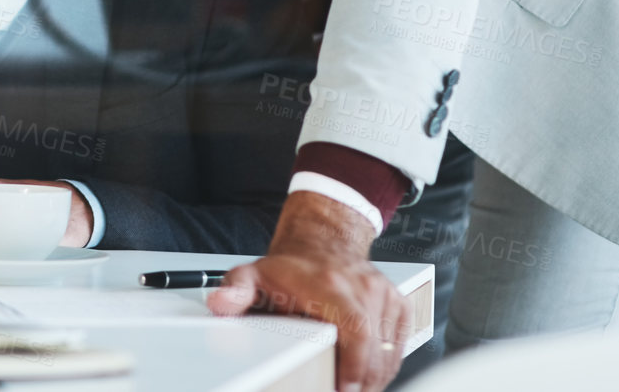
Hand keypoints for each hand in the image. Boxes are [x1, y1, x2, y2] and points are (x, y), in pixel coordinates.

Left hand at [207, 191, 409, 391]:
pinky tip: (366, 372)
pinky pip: (399, 344)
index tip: (345, 390)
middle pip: (376, 350)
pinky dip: (386, 364)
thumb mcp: (253, 275)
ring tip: (351, 387)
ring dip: (374, 378)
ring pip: (390, 352)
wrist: (321, 241)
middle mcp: (363, 287)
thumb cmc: (288, 267)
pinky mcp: (397, 302)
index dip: (356, 366)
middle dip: (362, 383)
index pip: (357, 330)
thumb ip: (236, 291)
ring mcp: (383, 294)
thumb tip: (220, 304)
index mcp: (330, 285)